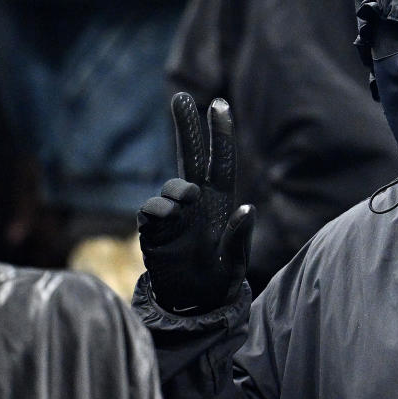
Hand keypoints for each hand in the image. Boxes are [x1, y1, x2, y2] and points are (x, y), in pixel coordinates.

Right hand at [138, 93, 254, 313]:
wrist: (192, 302)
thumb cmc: (219, 278)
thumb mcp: (235, 262)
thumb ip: (240, 236)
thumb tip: (247, 207)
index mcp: (221, 202)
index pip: (221, 161)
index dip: (220, 133)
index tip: (219, 103)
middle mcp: (196, 202)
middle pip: (190, 156)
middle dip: (187, 127)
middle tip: (181, 97)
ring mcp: (173, 213)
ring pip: (171, 187)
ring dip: (178, 193)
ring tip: (188, 208)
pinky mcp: (152, 229)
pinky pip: (150, 211)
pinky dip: (157, 213)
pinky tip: (166, 223)